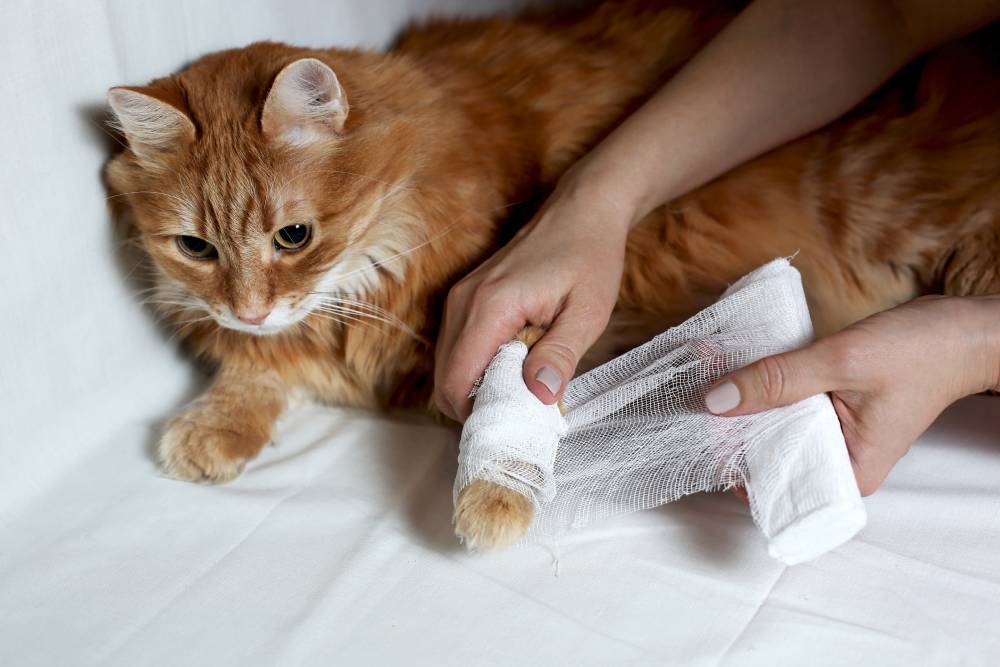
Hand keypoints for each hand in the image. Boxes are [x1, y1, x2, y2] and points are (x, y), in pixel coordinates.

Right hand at [434, 168, 631, 421]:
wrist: (581, 211)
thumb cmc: (590, 258)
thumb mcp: (588, 313)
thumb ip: (560, 355)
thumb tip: (539, 397)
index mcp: (490, 307)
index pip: (457, 381)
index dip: (478, 414)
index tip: (514, 425)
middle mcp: (463, 302)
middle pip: (444, 380)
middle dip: (475, 407)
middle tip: (520, 415)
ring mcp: (459, 298)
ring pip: (447, 366)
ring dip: (476, 388)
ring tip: (521, 390)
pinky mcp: (465, 298)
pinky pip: (456, 348)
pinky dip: (476, 368)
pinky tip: (514, 367)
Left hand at [705, 295, 999, 494]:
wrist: (961, 329)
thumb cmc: (920, 352)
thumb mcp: (841, 363)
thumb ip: (778, 381)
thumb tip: (717, 401)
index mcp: (847, 472)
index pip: (772, 479)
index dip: (731, 456)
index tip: (697, 425)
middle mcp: (836, 461)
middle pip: (765, 453)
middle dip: (729, 421)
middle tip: (694, 385)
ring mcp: (831, 435)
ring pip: (770, 425)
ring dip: (740, 398)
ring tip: (706, 368)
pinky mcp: (826, 410)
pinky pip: (783, 404)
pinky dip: (760, 385)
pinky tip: (731, 364)